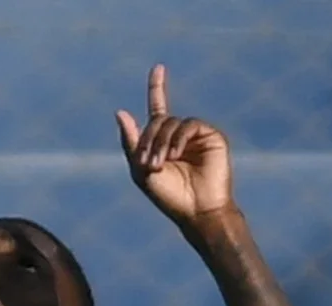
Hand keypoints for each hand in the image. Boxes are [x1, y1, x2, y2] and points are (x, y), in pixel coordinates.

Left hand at [115, 65, 233, 225]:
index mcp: (163, 141)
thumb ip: (130, 142)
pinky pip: (189, 125)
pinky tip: (176, 154)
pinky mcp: (211, 136)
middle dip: (149, 139)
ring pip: (172, 122)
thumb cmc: (168, 196)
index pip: (158, 109)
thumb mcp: (140, 170)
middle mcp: (180, 135)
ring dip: (161, 142)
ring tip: (161, 164)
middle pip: (158, 119)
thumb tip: (120, 111)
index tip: (158, 68)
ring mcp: (197, 135)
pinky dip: (179, 138)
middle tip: (149, 163)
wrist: (196, 210)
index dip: (157, 88)